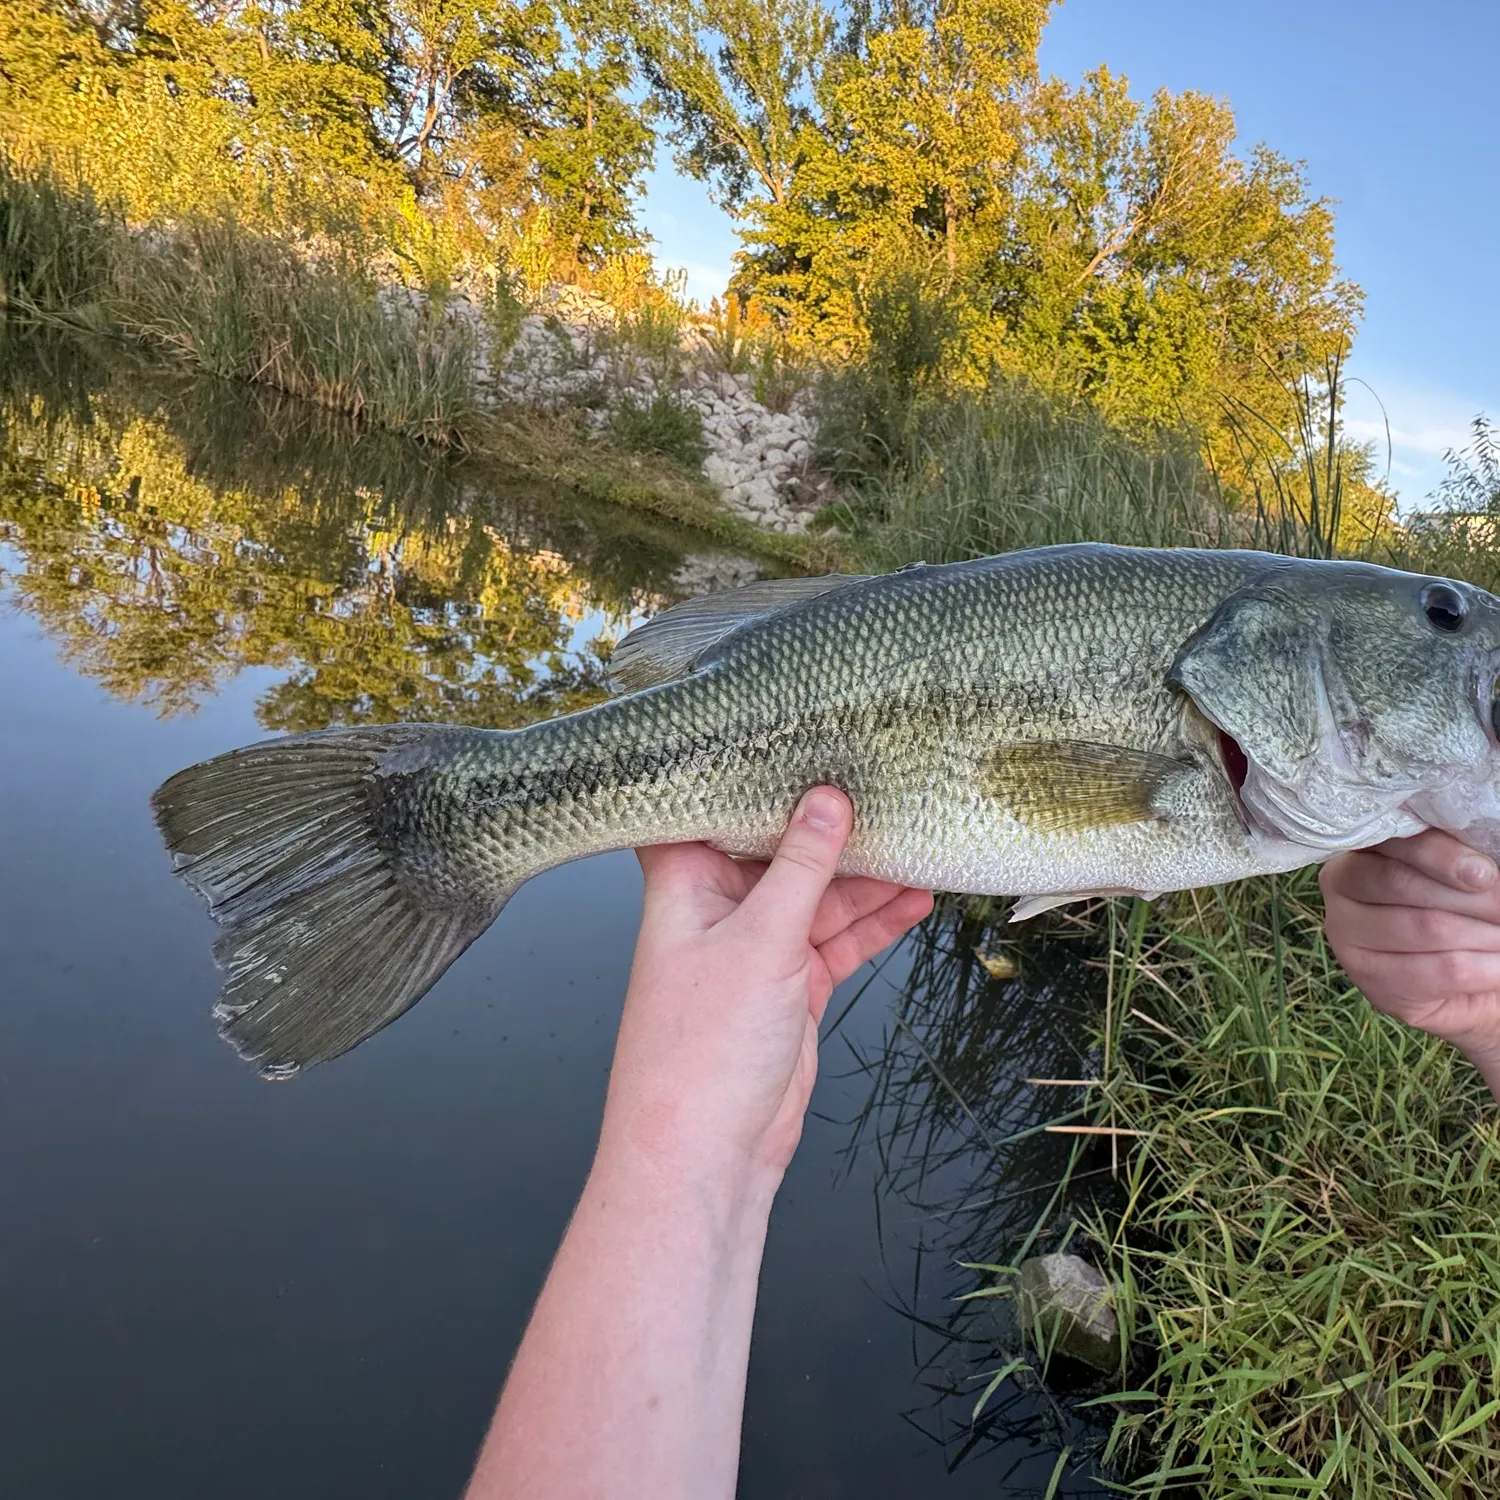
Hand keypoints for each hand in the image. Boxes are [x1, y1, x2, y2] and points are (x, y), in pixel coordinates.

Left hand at [600, 787, 933, 1185]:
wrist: (708, 1154)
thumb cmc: (702, 1048)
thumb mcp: (759, 942)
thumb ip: (800, 868)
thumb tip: (826, 799)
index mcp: (683, 885)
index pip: (703, 809)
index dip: (737, 771)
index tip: (786, 732)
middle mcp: (717, 910)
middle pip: (776, 849)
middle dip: (827, 823)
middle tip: (882, 781)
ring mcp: (756, 949)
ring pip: (817, 895)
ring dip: (865, 875)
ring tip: (918, 837)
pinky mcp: (791, 986)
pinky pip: (837, 939)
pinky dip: (874, 922)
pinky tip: (916, 896)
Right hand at [1321, 830, 1499, 1089]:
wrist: (1462, 979)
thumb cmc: (1460, 913)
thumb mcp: (1455, 877)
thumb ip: (1458, 862)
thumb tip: (1481, 867)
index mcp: (1360, 849)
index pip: (1391, 843)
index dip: (1440, 855)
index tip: (1485, 873)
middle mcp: (1340, 889)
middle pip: (1403, 884)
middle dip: (1470, 897)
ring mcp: (1349, 937)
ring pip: (1427, 927)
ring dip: (1484, 933)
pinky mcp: (1372, 981)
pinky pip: (1439, 971)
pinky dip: (1484, 967)